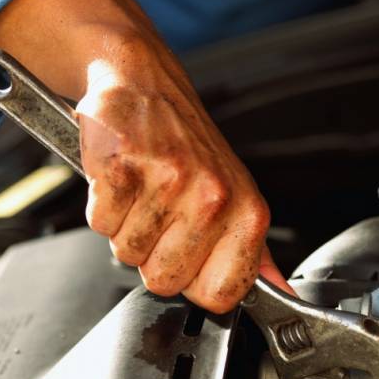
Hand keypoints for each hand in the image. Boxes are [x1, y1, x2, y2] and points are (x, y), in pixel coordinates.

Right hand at [0, 0, 291, 310]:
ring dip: (127, 228)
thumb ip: (255, 252)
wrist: (146, 84)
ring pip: (128, 255)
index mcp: (248, 212)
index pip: (221, 295)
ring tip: (143, 191)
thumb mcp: (239, 196)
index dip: (196, 284)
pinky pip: (100, 224)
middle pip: (165, 281)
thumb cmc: (190, 146)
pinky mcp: (121, 168)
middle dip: (155, 256)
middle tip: (161, 215)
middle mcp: (213, 198)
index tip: (191, 258)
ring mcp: (167, 182)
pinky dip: (103, 206)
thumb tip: (279, 293)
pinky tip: (122, 179)